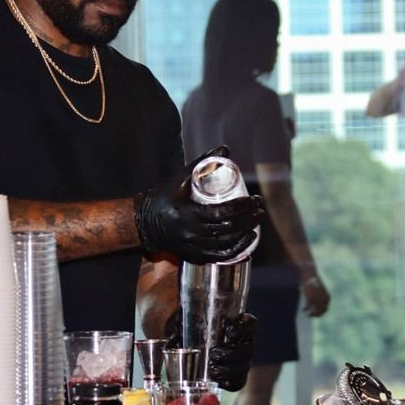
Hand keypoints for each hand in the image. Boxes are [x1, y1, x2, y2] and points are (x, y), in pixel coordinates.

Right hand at [134, 146, 263, 262]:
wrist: (145, 224)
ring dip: (245, 234)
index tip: (254, 199)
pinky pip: (219, 256)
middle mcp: (190, 233)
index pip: (221, 212)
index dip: (241, 207)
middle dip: (247, 219)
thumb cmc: (164, 198)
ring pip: (225, 244)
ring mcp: (192, 247)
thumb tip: (225, 148)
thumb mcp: (181, 179)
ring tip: (256, 222)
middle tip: (258, 209)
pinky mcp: (194, 256)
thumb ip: (203, 163)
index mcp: (187, 213)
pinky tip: (247, 240)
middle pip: (226, 229)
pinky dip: (236, 249)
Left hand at [161, 309, 256, 391]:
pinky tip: (221, 383)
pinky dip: (232, 383)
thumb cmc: (186, 329)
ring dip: (229, 370)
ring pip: (245, 366)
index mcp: (234, 324)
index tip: (229, 328)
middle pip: (248, 349)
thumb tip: (172, 340)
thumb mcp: (181, 323)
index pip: (249, 323)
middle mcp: (241, 342)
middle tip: (214, 355)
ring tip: (212, 371)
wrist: (185, 342)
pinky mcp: (234, 375)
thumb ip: (177, 326)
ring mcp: (239, 359)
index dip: (245, 327)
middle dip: (232, 354)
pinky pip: (239, 382)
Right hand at [300, 275, 329, 317]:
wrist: (310, 274)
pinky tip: (303, 309)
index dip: (320, 313)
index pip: (325, 310)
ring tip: (306, 314)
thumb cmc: (313, 282)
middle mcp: (324, 299)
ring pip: (314, 311)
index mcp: (327, 297)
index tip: (315, 315)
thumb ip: (319, 298)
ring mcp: (317, 299)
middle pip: (320, 312)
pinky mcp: (311, 298)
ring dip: (310, 313)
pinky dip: (306, 309)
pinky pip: (308, 307)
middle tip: (310, 315)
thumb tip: (314, 307)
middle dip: (315, 315)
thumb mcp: (318, 291)